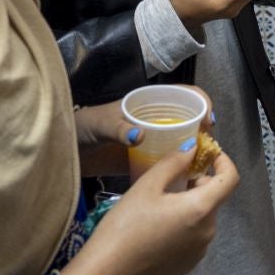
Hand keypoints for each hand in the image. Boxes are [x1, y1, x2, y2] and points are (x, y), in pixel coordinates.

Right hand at [57, 142, 238, 274]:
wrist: (107, 272)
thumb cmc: (125, 225)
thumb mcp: (147, 185)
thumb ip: (174, 162)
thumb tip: (192, 148)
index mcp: (201, 210)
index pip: (230, 178)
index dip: (223, 161)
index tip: (207, 153)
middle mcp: (208, 232)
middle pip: (214, 197)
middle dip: (198, 182)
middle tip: (170, 177)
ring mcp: (199, 252)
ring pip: (203, 217)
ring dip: (190, 203)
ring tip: (160, 202)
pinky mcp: (188, 265)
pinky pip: (195, 236)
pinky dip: (185, 224)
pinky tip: (158, 226)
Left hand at [71, 86, 215, 177]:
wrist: (66, 151)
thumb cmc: (84, 128)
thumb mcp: (100, 124)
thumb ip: (117, 128)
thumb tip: (139, 135)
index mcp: (149, 103)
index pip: (185, 95)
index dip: (201, 103)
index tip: (208, 122)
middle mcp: (156, 120)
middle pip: (190, 120)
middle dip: (203, 131)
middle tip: (208, 150)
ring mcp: (153, 141)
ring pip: (183, 142)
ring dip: (195, 151)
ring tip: (202, 167)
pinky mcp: (147, 160)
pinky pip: (170, 162)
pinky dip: (181, 168)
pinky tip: (186, 179)